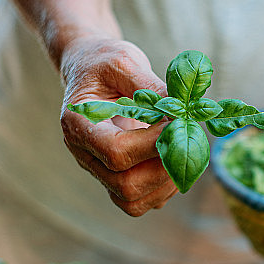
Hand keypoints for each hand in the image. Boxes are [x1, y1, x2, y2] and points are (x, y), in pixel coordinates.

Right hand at [60, 37, 177, 215]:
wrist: (93, 72)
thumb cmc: (105, 63)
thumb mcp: (124, 62)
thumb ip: (150, 87)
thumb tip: (182, 112)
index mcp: (78, 125)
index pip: (116, 152)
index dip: (154, 144)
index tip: (178, 122)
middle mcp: (85, 155)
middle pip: (125, 185)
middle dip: (165, 167)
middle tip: (185, 139)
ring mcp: (99, 171)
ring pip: (134, 200)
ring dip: (168, 180)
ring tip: (183, 146)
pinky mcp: (117, 179)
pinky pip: (142, 201)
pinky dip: (165, 186)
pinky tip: (175, 156)